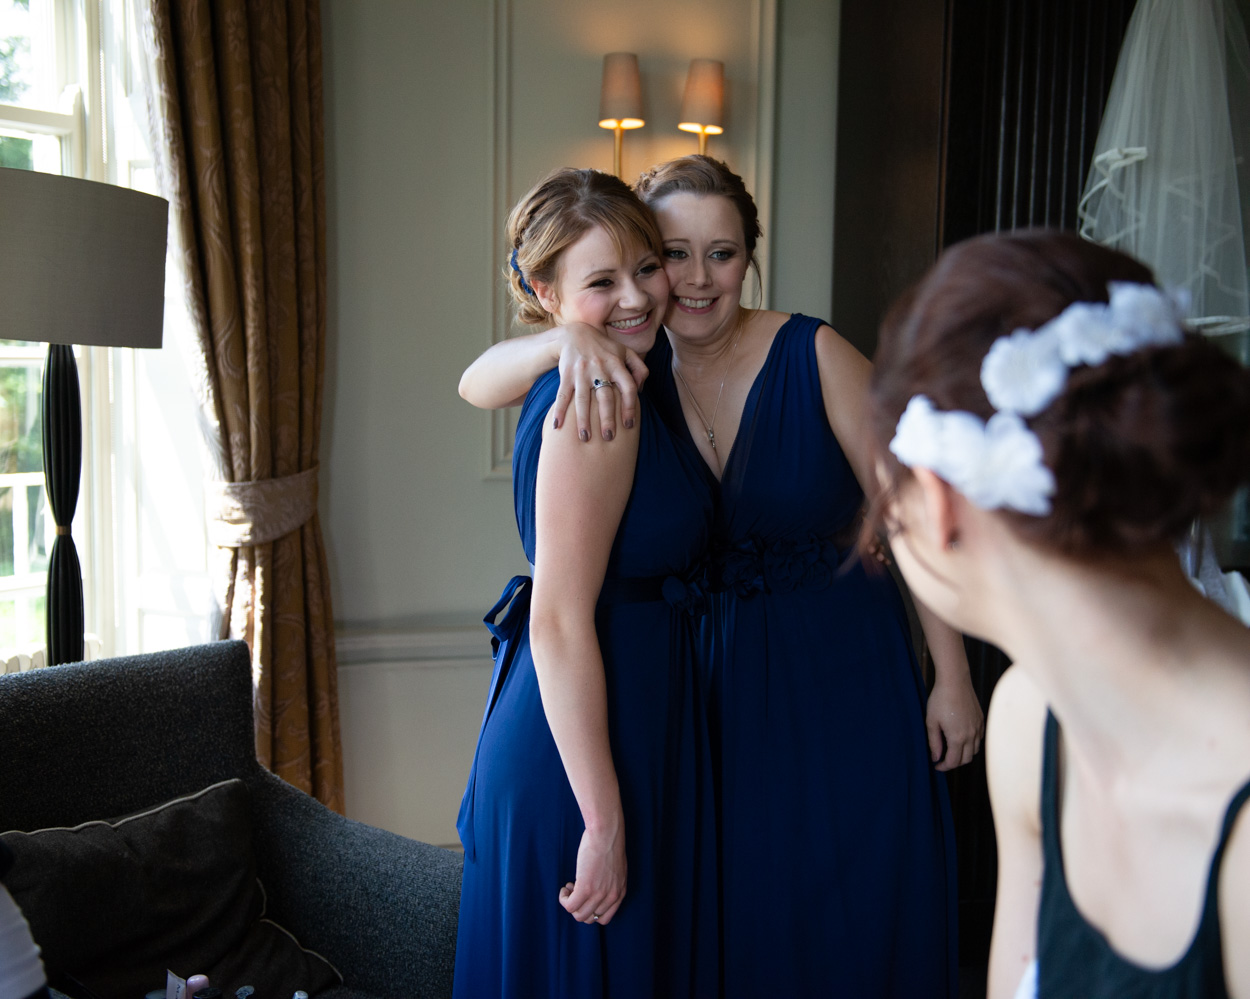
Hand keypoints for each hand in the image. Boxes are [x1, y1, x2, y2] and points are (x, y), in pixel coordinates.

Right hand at [549, 323, 648, 441]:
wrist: (575, 334)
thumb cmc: (604, 347)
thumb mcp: (625, 352)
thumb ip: (639, 368)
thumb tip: (641, 390)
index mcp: (617, 364)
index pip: (628, 388)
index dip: (630, 407)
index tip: (629, 425)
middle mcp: (600, 368)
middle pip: (605, 397)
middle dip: (607, 419)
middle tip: (609, 437)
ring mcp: (582, 372)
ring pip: (583, 399)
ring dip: (583, 420)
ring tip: (585, 438)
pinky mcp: (566, 374)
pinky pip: (562, 395)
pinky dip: (559, 410)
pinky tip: (557, 426)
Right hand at [557, 821, 625, 924]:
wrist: (606, 833)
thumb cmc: (609, 844)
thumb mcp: (616, 869)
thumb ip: (610, 883)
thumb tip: (597, 888)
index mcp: (620, 893)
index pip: (604, 918)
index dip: (590, 910)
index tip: (585, 897)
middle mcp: (610, 898)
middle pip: (589, 918)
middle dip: (579, 907)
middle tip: (575, 890)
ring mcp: (598, 895)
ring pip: (578, 915)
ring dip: (570, 903)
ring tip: (570, 887)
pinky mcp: (585, 889)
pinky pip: (570, 906)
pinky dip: (564, 899)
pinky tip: (565, 887)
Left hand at [926, 672, 984, 770]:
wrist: (955, 681)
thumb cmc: (940, 700)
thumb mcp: (931, 722)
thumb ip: (934, 742)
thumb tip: (936, 757)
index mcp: (957, 738)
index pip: (953, 762)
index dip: (944, 767)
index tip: (936, 765)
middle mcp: (971, 735)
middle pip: (966, 759)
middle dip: (954, 763)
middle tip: (943, 759)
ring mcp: (978, 728)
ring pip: (975, 750)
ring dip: (964, 754)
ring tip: (952, 750)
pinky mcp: (981, 720)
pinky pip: (979, 739)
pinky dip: (972, 744)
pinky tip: (962, 738)